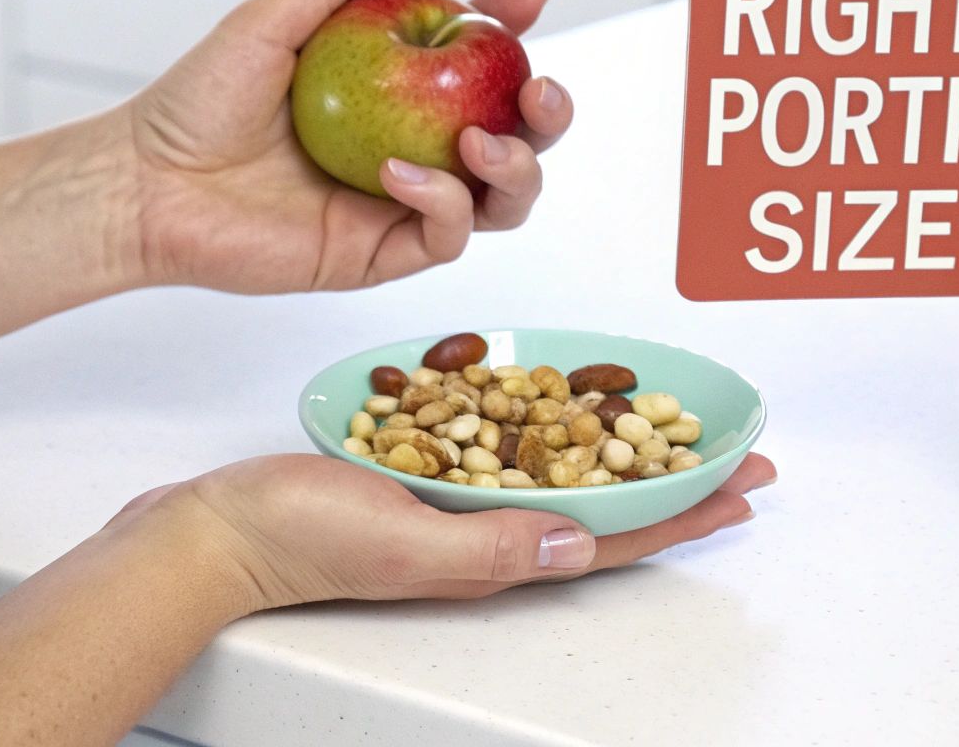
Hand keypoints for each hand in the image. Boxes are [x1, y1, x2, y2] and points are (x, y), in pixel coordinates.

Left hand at [117, 0, 572, 292]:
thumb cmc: (197, 102)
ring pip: (502, 197)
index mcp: (395, 88)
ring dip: (515, 165)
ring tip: (479, 140)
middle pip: (515, 134)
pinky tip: (399, 172)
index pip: (475, 56)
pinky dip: (441, 202)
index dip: (512, 26)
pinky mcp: (382, 254)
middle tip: (536, 90)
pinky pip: (447, 235)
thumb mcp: (273, 16)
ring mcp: (402, 204)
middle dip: (548, 111)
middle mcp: (412, 145)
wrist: (149, 186)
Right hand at [122, 453, 775, 610]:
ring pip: (562, 473)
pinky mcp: (420, 473)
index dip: (685, 508)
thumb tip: (578, 546)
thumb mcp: (405, 544)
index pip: (615, 535)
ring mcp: (454, 502)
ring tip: (670, 427)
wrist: (213, 529)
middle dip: (674, 477)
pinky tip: (558, 407)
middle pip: (605, 504)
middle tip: (732, 449)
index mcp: (493, 552)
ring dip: (623, 451)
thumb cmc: (296, 539)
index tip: (745, 482)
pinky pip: (504, 449)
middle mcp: (485, 528)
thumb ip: (492, 544)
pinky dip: (547, 426)